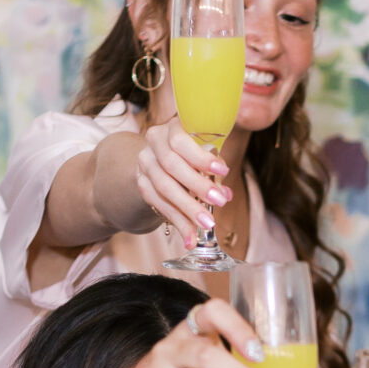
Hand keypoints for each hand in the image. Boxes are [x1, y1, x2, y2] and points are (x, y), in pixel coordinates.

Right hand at [136, 119, 229, 248]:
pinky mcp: (143, 185)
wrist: (160, 159)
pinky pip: (160, 206)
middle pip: (172, 166)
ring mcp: (145, 165)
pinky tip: (190, 238)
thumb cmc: (191, 153)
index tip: (223, 171)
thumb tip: (226, 194)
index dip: (201, 157)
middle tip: (220, 201)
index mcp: (171, 128)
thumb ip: (214, 170)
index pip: (180, 140)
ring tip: (208, 224)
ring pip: (164, 188)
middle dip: (198, 186)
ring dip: (188, 209)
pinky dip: (178, 223)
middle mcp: (154, 144)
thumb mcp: (203, 153)